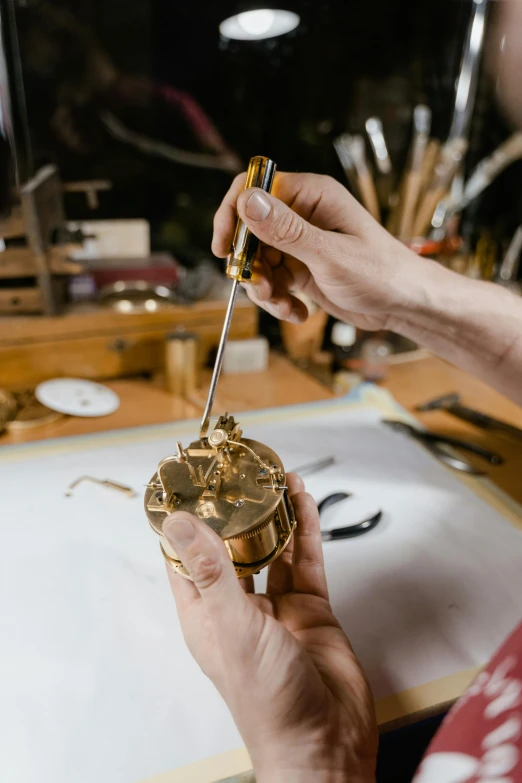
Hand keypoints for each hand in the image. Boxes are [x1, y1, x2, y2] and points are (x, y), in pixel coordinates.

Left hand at [164, 473, 377, 782]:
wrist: (326, 742)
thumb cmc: (271, 703)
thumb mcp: (233, 628)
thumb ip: (211, 573)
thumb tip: (180, 526)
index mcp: (206, 615)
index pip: (185, 558)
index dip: (185, 521)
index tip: (188, 485)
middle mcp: (238, 608)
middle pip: (232, 547)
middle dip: (236, 511)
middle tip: (240, 474)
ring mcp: (276, 608)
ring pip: (272, 548)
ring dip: (275, 514)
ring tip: (275, 478)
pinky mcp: (310, 609)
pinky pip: (306, 560)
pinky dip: (306, 530)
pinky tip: (304, 504)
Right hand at [212, 171, 427, 330]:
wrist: (404, 305)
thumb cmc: (381, 273)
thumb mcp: (330, 253)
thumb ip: (286, 230)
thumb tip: (247, 200)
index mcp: (311, 195)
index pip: (254, 188)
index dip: (233, 215)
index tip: (225, 249)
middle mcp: (302, 215)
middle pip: (249, 231)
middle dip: (249, 265)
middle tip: (262, 290)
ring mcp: (299, 244)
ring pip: (256, 262)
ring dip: (263, 289)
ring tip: (285, 306)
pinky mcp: (300, 269)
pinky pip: (272, 282)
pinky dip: (278, 301)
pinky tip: (298, 313)